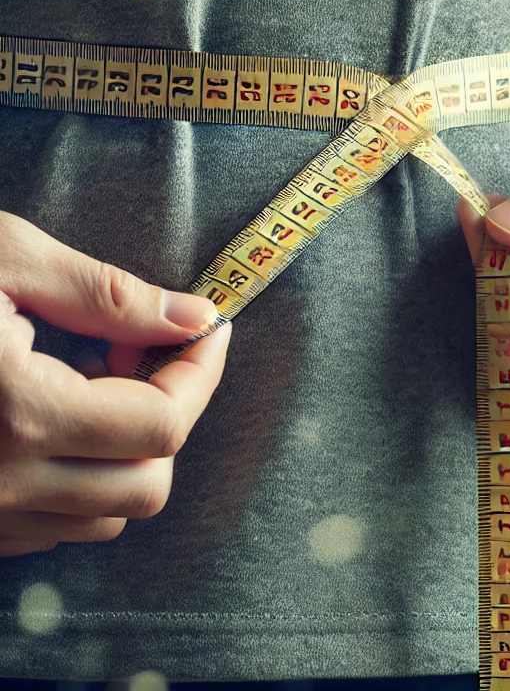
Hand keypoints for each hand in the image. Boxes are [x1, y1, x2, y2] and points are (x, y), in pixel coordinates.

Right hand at [0, 211, 228, 555]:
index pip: (161, 425)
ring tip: (96, 381)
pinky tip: (57, 419)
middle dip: (170, 415)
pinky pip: (52, 526)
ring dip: (129, 451)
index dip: (201, 373)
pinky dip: (81, 477)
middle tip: (146, 355)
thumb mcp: (1, 262)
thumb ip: (106, 295)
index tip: (209, 332)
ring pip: (105, 515)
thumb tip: (191, 317)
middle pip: (147, 484)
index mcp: (16, 412)